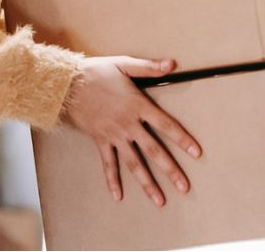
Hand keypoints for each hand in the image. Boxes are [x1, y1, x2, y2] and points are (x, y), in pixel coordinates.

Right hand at [60, 56, 201, 206]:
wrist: (67, 84)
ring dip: (147, 183)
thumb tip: (172, 64)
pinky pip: (107, 164)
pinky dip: (112, 180)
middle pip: (153, 150)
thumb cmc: (96, 72)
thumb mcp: (124, 64)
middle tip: (184, 187)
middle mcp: (128, 124)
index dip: (182, 139)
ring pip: (133, 163)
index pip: (166, 125)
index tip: (197, 153)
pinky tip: (118, 195)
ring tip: (159, 200)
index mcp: (137, 105)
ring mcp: (114, 135)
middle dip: (170, 170)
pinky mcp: (100, 140)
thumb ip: (148, 67)